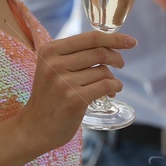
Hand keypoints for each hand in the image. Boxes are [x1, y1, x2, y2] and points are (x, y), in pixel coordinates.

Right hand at [17, 30, 134, 153]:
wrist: (35, 127)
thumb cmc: (49, 96)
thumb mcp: (52, 68)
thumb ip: (73, 54)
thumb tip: (109, 44)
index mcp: (50, 51)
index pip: (90, 38)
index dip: (114, 38)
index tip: (131, 41)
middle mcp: (55, 64)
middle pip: (100, 53)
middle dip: (117, 58)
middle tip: (121, 64)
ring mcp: (64, 82)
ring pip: (104, 72)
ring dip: (113, 78)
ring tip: (109, 86)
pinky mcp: (75, 99)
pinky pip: (106, 86)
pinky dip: (115, 87)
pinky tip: (112, 92)